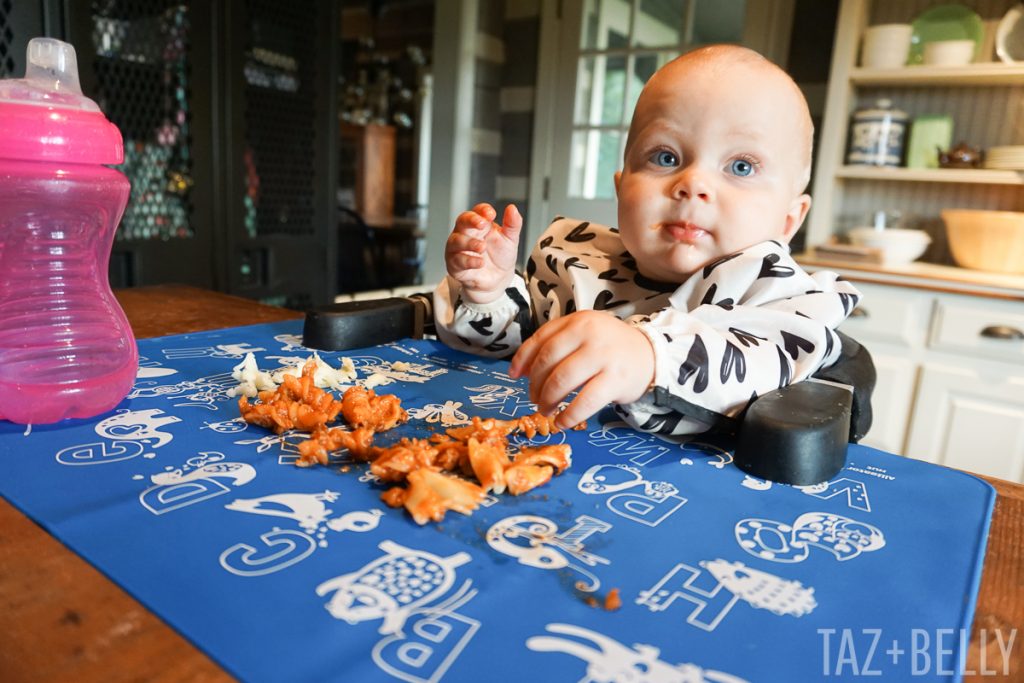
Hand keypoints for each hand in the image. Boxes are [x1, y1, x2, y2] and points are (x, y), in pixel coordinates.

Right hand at [445, 203, 522, 303]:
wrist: (498, 280)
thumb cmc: (500, 256)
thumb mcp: (510, 239)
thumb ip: (512, 224)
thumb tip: (512, 208)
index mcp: (480, 224)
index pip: (477, 211)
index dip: (482, 210)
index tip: (491, 214)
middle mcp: (466, 233)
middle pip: (462, 220)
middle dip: (471, 220)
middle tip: (482, 224)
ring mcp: (458, 249)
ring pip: (456, 241)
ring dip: (469, 243)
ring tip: (482, 247)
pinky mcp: (455, 265)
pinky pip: (458, 260)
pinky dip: (469, 261)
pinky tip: (480, 262)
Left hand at [508, 311, 654, 428]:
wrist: (651, 356)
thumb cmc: (609, 348)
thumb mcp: (583, 335)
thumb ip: (554, 345)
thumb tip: (519, 370)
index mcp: (578, 321)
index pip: (540, 339)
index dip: (522, 360)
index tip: (514, 376)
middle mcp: (589, 334)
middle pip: (548, 362)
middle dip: (535, 385)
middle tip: (535, 399)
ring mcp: (603, 356)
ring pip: (562, 381)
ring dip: (548, 400)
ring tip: (546, 410)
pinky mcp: (615, 380)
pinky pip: (584, 402)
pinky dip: (569, 415)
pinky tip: (563, 422)